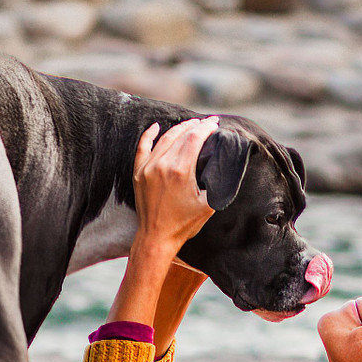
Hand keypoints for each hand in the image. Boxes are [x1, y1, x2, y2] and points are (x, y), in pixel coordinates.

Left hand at [132, 117, 218, 263]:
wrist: (156, 238)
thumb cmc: (183, 225)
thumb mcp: (208, 205)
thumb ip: (216, 183)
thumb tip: (223, 165)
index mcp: (180, 171)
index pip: (194, 138)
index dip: (206, 127)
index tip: (215, 123)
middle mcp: (162, 165)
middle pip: (180, 135)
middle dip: (195, 126)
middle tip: (207, 122)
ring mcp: (148, 168)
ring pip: (164, 139)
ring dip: (179, 129)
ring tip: (190, 124)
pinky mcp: (138, 173)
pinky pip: (143, 147)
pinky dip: (150, 135)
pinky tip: (157, 126)